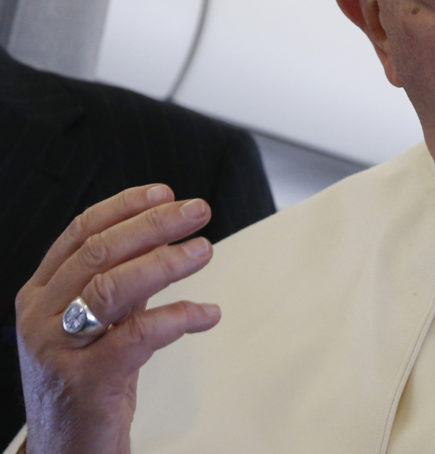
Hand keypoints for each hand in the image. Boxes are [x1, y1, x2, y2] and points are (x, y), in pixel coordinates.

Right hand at [15, 184, 221, 453]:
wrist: (66, 452)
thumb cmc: (87, 383)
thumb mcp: (96, 325)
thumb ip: (119, 286)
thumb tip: (163, 241)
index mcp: (40, 295)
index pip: (79, 234)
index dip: (124, 207)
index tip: (165, 192)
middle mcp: (41, 316)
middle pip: (99, 253)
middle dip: (154, 225)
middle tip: (198, 212)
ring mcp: (59, 349)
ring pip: (113, 287)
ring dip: (166, 263)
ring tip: (205, 251)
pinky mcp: (87, 382)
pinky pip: (138, 335)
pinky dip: (179, 317)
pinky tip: (208, 313)